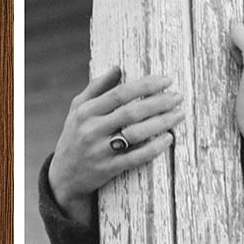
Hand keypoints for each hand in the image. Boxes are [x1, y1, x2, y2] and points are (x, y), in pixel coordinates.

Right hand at [47, 67, 184, 222]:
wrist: (64, 175)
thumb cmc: (76, 134)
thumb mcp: (78, 109)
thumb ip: (96, 87)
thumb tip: (118, 68)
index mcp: (86, 111)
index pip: (120, 93)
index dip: (146, 85)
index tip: (167, 80)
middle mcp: (92, 130)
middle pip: (132, 113)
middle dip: (159, 103)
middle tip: (179, 96)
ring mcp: (100, 151)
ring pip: (136, 134)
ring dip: (162, 123)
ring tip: (179, 114)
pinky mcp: (108, 169)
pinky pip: (136, 157)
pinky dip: (154, 148)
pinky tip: (169, 138)